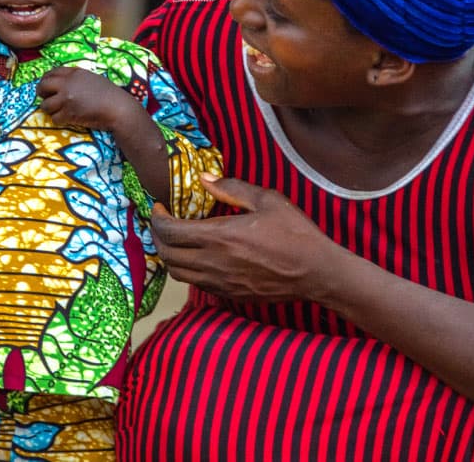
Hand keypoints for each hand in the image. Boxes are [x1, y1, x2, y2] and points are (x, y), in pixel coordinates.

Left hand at [36, 66, 141, 131]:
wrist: (118, 108)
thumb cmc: (109, 94)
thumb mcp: (92, 78)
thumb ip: (76, 78)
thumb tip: (61, 82)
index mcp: (74, 73)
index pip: (51, 73)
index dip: (46, 79)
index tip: (46, 85)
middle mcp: (67, 84)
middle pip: (43, 86)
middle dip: (41, 93)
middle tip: (45, 98)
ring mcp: (66, 99)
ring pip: (45, 105)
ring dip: (50, 109)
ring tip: (58, 111)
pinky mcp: (68, 114)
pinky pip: (54, 118)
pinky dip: (59, 120)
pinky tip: (67, 119)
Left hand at [150, 174, 339, 301]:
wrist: (316, 273)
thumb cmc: (294, 234)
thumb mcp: (266, 200)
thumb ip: (231, 189)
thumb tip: (203, 179)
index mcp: (219, 237)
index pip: (169, 231)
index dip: (156, 218)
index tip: (159, 207)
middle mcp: (213, 263)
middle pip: (166, 254)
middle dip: (157, 237)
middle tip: (162, 223)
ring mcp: (219, 283)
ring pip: (177, 273)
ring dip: (169, 256)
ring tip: (176, 240)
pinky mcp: (228, 295)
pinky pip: (195, 284)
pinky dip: (187, 270)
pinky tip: (197, 257)